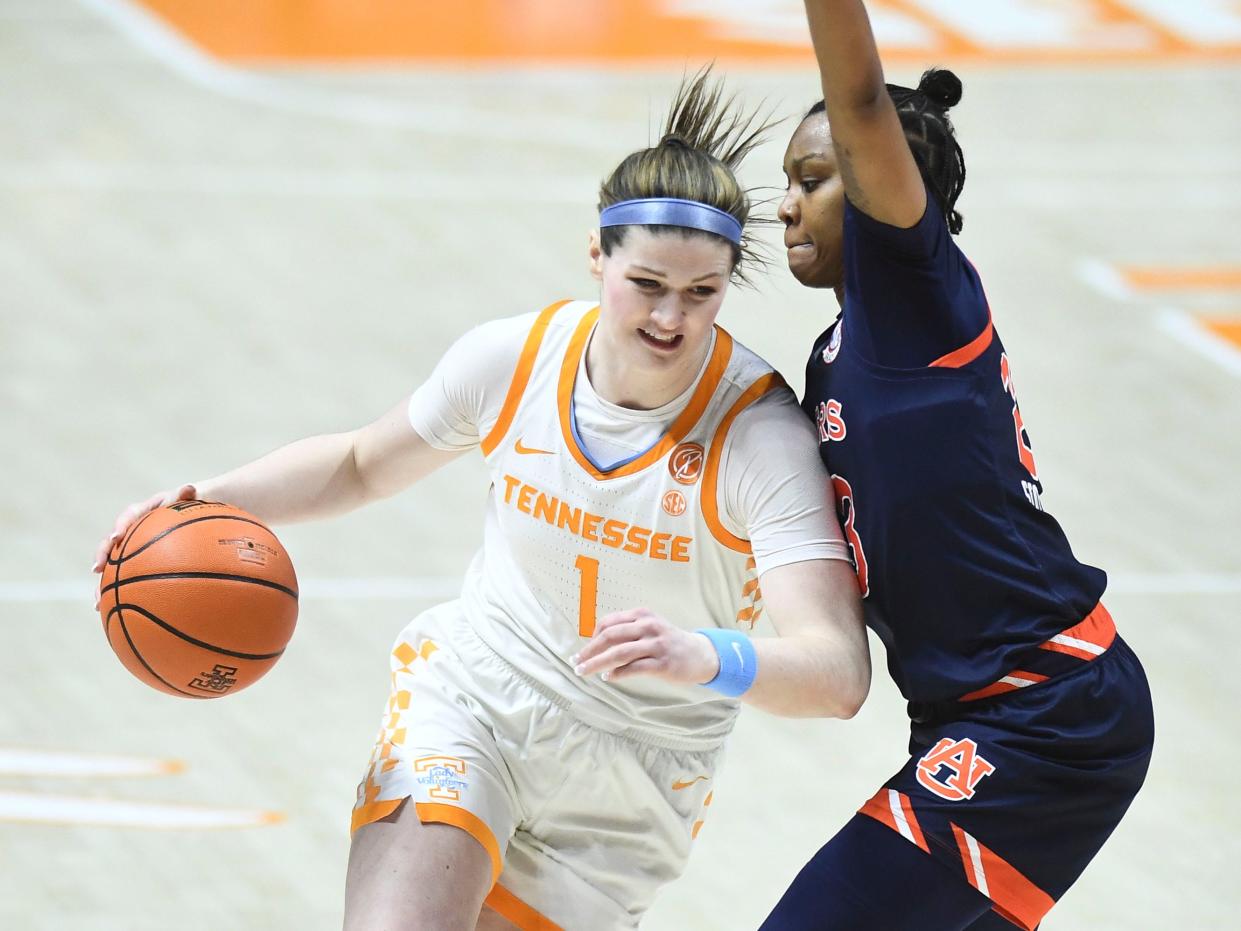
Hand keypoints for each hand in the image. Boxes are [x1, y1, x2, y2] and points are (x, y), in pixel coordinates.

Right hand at [92, 484, 197, 606]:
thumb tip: (190, 486)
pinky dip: (120, 594)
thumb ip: (186, 497)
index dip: (121, 526)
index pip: (129, 516)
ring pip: (114, 565)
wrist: (193, 513)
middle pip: (112, 543)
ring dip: (103, 583)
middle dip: (103, 556)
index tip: (116, 537)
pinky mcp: (136, 562)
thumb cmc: (192, 507)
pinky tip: (115, 613)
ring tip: (97, 602)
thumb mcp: (190, 500)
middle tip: (97, 569)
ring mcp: (132, 547)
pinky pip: (126, 578)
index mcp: (144, 512)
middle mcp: (133, 530)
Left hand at [572, 608, 719, 685]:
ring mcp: (657, 645)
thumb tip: (597, 644)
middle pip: (610, 636)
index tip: (584, 649)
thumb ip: (628, 631)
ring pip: (619, 653)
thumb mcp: (650, 628)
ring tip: (584, 671)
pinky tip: (609, 678)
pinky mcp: (663, 663)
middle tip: (576, 661)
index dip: (592, 636)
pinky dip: (618, 674)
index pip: (609, 622)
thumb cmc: (669, 642)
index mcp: (643, 615)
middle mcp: (649, 626)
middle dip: (589, 650)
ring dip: (597, 663)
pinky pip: (634, 668)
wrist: (701, 655)